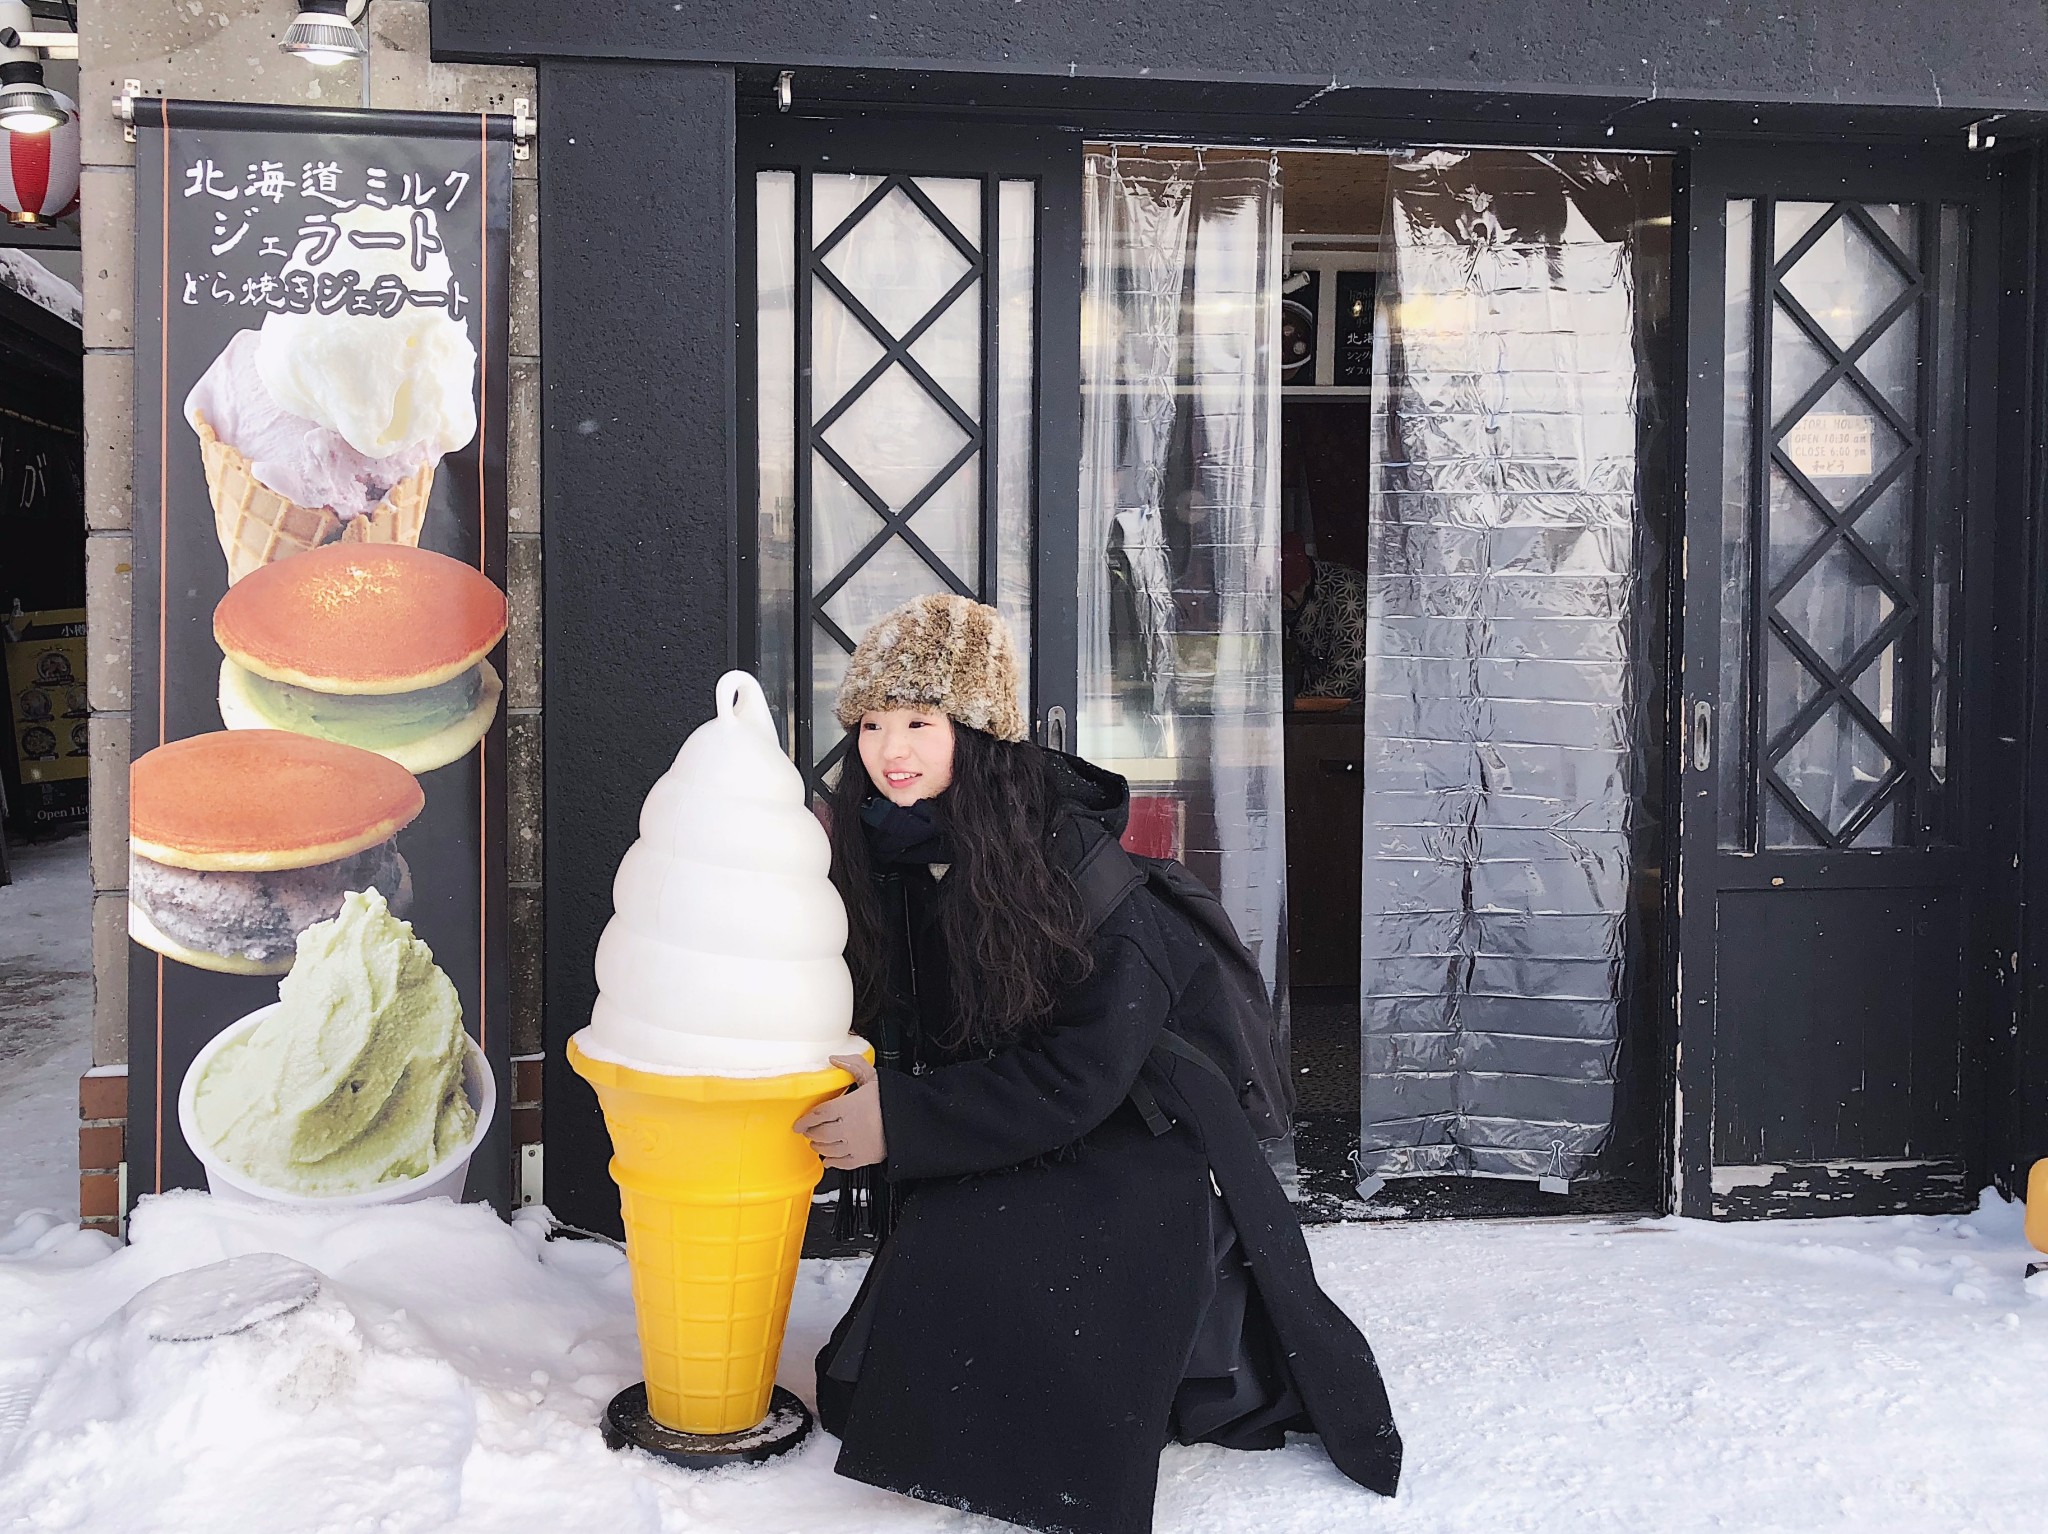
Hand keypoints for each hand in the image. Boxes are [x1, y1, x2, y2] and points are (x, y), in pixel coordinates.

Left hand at [794, 1054, 887, 1170]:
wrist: (912, 1124)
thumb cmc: (893, 1101)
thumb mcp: (874, 1078)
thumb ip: (853, 1065)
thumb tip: (835, 1059)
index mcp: (848, 1107)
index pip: (817, 1115)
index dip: (805, 1120)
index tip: (799, 1123)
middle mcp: (848, 1128)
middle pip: (819, 1133)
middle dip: (811, 1132)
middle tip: (809, 1130)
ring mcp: (854, 1145)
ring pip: (826, 1149)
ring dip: (818, 1146)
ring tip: (817, 1142)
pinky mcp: (862, 1158)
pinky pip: (840, 1163)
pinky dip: (832, 1161)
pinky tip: (829, 1158)